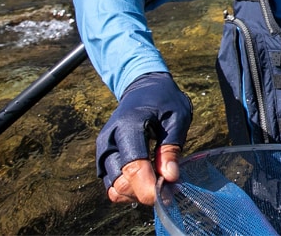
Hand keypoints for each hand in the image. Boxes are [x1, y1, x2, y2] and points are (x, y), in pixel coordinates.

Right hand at [95, 72, 192, 205]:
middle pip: (121, 182)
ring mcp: (103, 150)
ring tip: (160, 180)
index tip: (170, 194)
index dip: (151, 187)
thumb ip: (171, 148)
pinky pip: (111, 185)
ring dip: (138, 192)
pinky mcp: (103, 158)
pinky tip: (147, 179)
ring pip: (114, 188)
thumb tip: (170, 178)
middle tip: (170, 184)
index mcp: (128, 126)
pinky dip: (129, 190)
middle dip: (146, 190)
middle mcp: (108, 141)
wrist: (144, 87)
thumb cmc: (164, 100)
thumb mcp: (177, 118)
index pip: (134, 167)